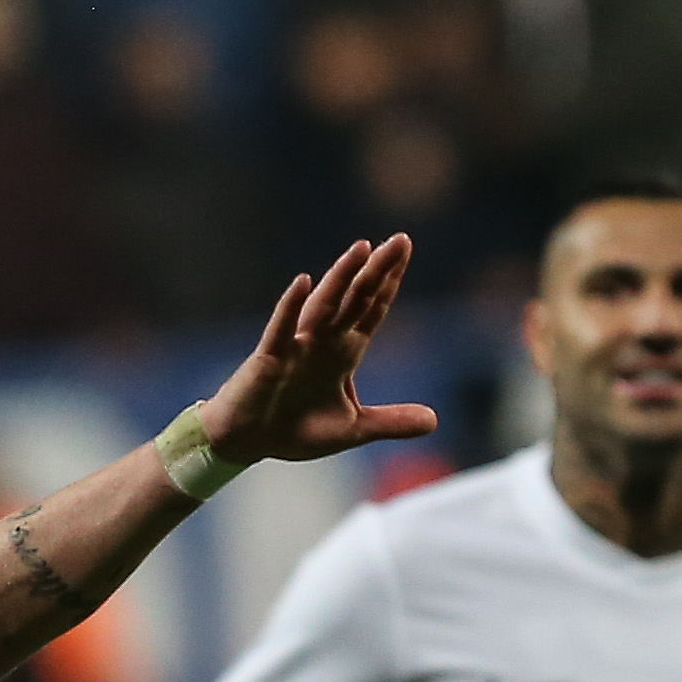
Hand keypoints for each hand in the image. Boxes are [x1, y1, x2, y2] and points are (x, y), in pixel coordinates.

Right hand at [195, 238, 441, 467]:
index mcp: (343, 353)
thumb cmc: (295, 428)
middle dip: (377, 270)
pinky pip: (281, 328)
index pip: (371, 310)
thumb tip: (435, 421)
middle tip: (401, 240)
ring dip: (342, 277)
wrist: (246, 441)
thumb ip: (391, 422)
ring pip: (324, 306)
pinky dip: (290, 306)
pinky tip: (304, 283)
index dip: (389, 282)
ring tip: (362, 248)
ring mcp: (295, 346)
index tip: (404, 251)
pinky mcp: (269, 359)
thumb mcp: (352, 429)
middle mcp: (322, 342)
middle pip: (355, 299)